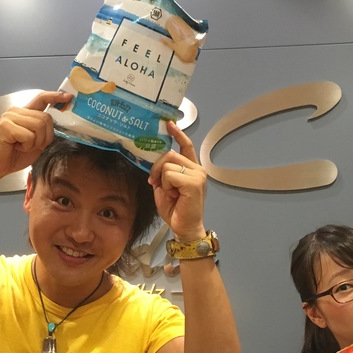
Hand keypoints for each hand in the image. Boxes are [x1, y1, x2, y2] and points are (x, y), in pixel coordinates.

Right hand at [0, 91, 70, 180]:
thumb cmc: (13, 155)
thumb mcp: (35, 142)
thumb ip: (43, 130)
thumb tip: (55, 124)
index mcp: (24, 113)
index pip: (41, 98)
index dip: (55, 96)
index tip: (67, 97)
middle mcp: (16, 111)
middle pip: (46, 118)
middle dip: (45, 137)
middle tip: (32, 146)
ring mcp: (10, 117)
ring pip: (39, 126)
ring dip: (36, 142)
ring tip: (23, 146)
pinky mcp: (6, 126)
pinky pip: (29, 135)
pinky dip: (27, 146)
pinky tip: (16, 147)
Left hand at [147, 121, 206, 239]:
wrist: (185, 228)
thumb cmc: (176, 211)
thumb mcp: (164, 187)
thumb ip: (162, 173)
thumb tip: (155, 162)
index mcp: (192, 169)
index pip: (186, 145)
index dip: (177, 133)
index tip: (169, 124)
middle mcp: (197, 169)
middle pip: (170, 154)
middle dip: (156, 167)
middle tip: (154, 182)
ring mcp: (198, 175)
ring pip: (168, 164)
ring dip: (162, 179)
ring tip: (170, 193)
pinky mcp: (194, 183)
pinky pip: (170, 175)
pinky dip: (166, 185)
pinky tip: (173, 195)